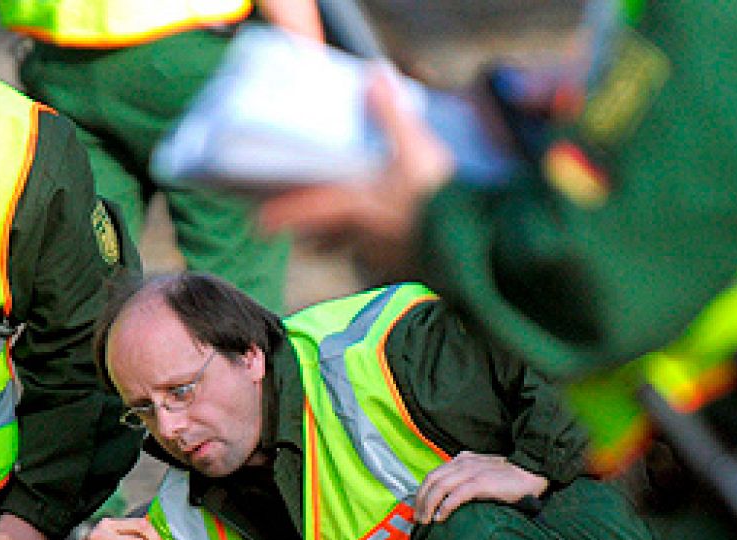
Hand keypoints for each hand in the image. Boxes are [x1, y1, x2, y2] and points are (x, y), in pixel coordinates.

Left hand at [259, 69, 454, 274]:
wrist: (475, 245)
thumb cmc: (439, 201)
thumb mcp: (417, 150)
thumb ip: (392, 115)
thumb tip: (374, 78)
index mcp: (353, 207)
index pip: (307, 214)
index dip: (282, 218)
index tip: (262, 224)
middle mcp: (359, 236)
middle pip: (321, 238)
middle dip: (307, 232)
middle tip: (296, 226)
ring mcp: (379, 255)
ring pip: (345, 249)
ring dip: (334, 241)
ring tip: (330, 231)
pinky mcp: (400, 265)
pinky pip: (372, 255)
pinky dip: (366, 246)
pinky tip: (380, 234)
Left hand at [412, 451, 548, 523]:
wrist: (531, 472)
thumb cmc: (507, 477)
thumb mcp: (481, 473)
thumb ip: (465, 480)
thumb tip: (447, 499)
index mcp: (461, 460)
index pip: (433, 474)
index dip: (421, 492)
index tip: (417, 509)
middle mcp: (463, 462)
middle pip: (431, 480)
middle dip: (421, 500)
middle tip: (417, 519)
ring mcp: (472, 472)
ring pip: (440, 487)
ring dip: (429, 505)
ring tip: (426, 521)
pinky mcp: (481, 483)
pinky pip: (456, 495)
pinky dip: (445, 507)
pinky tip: (440, 517)